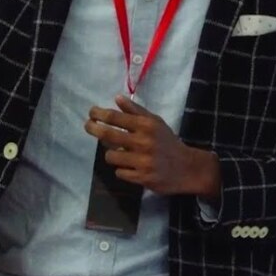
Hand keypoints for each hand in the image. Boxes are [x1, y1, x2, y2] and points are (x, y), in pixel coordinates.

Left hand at [84, 95, 217, 196]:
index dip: (99, 114)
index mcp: (146, 126)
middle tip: (88, 126)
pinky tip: (130, 166)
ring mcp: (142, 161)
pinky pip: (120, 173)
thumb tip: (117, 98)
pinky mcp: (142, 178)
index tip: (91, 112)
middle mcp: (143, 142)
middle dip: (93, 129)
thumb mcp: (155, 122)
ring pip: (111, 156)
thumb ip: (135, 111)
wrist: (187, 168)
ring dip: (111, 154)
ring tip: (119, 153)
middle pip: (108, 135)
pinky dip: (122, 169)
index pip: (116, 117)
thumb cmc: (167, 142)